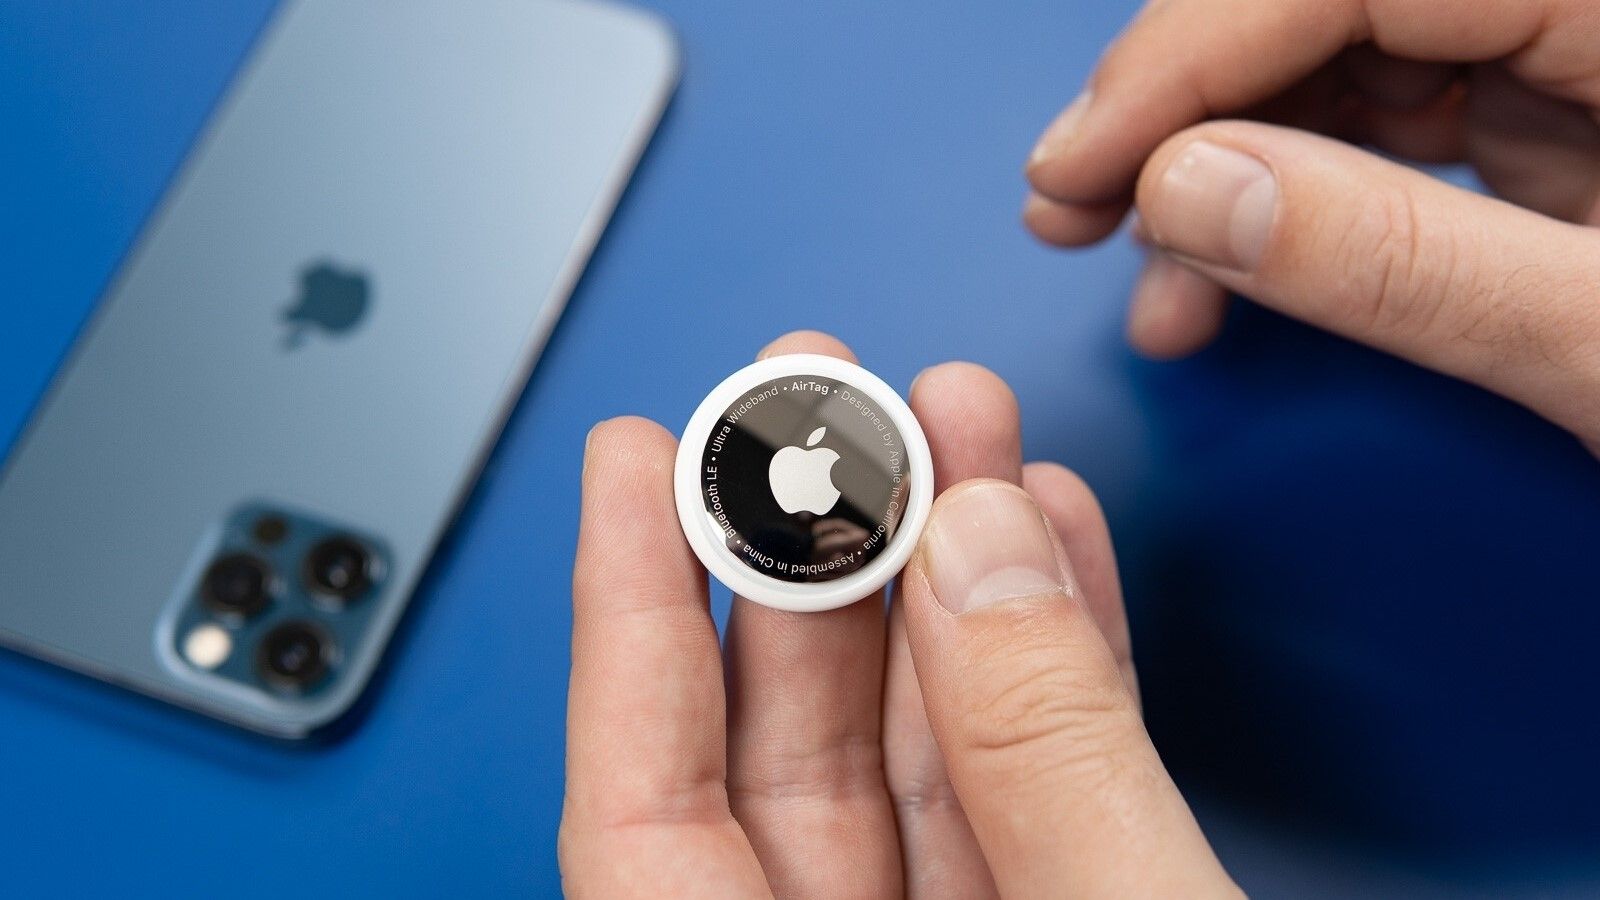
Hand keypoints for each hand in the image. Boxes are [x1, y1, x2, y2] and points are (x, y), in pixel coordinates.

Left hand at [560, 331, 1239, 897]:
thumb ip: (1047, 759)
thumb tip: (984, 550)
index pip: (643, 802)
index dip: (634, 614)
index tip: (638, 458)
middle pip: (788, 743)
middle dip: (820, 548)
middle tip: (832, 399)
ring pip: (925, 752)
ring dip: (954, 578)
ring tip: (963, 432)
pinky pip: (1037, 791)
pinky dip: (1056, 670)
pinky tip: (1050, 546)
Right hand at [1025, 0, 1599, 447]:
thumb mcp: (1598, 339)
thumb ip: (1400, 260)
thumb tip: (1186, 194)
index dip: (1187, 56)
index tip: (1081, 164)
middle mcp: (1576, 7)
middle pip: (1316, 6)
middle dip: (1177, 112)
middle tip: (1071, 211)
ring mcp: (1562, 51)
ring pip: (1330, 61)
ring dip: (1212, 167)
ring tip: (1153, 287)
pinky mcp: (1545, 114)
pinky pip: (1375, 125)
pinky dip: (1281, 201)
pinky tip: (1226, 274)